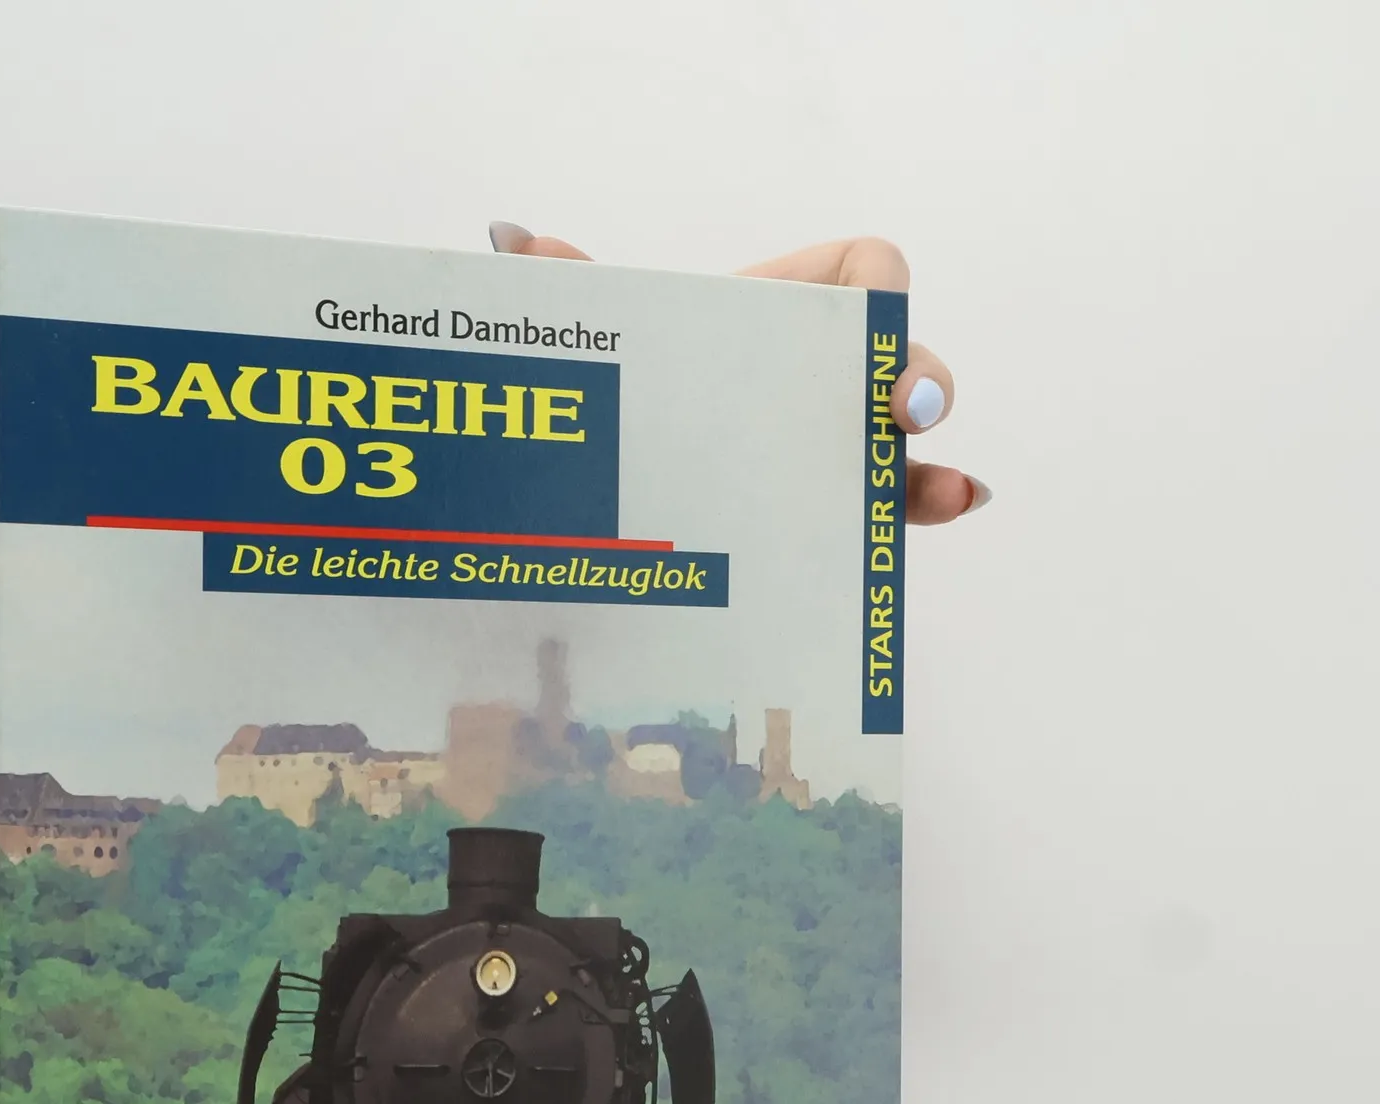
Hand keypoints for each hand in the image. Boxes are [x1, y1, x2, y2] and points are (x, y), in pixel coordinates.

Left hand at [489, 223, 986, 525]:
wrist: (634, 472)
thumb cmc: (649, 385)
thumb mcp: (620, 343)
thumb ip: (579, 294)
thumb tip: (511, 243)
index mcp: (789, 310)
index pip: (865, 271)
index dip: (884, 291)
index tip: (874, 328)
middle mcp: (826, 371)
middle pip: (900, 358)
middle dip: (916, 380)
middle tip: (899, 414)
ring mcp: (837, 439)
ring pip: (903, 441)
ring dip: (929, 461)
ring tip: (940, 492)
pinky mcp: (834, 501)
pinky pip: (892, 502)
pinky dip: (924, 502)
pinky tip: (946, 507)